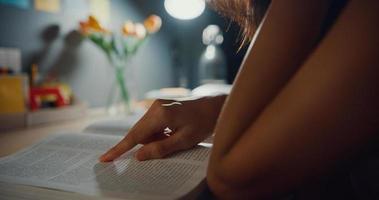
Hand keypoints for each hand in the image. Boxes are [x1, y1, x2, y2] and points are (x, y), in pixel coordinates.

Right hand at [99, 95, 225, 161]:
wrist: (214, 107)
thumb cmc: (202, 123)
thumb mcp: (184, 140)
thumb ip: (160, 149)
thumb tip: (138, 156)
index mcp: (160, 115)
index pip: (134, 136)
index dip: (119, 149)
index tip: (105, 158)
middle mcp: (155, 107)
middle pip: (140, 133)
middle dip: (149, 143)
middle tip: (170, 141)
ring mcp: (157, 104)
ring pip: (145, 130)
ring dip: (155, 138)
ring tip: (175, 136)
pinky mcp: (160, 105)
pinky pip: (151, 124)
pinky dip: (158, 132)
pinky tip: (173, 130)